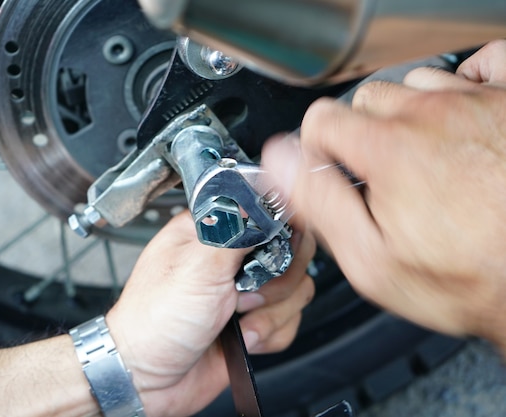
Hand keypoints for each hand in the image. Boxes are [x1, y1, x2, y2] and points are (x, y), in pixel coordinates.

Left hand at [106, 213, 314, 416]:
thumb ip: (237, 233)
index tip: (274, 255)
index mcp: (212, 232)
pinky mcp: (252, 321)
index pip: (267, 214)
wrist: (146, 378)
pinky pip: (288, 323)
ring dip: (269, 314)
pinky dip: (269, 335)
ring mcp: (243, 291)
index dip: (280, 234)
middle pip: (290, 254)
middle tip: (243, 295)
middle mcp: (230, 258)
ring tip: (237, 320)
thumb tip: (266, 205)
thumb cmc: (152, 321)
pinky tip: (241, 338)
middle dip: (275, 283)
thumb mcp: (196, 267)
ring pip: (295, 290)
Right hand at [261, 41, 505, 349]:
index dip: (317, 149)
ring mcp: (477, 101)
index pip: (320, 119)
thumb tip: (279, 161)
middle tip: (384, 176)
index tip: (334, 172)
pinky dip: (464, 83)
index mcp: (388, 150)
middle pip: (366, 100)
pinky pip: (478, 64)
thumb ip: (318, 201)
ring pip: (415, 84)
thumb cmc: (467, 276)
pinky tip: (463, 117)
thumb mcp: (371, 259)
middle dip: (363, 135)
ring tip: (427, 157)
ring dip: (410, 115)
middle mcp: (431, 114)